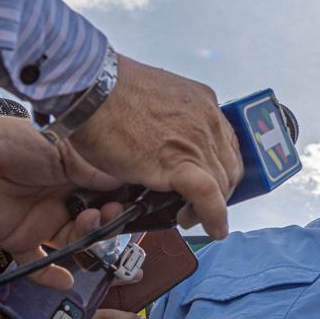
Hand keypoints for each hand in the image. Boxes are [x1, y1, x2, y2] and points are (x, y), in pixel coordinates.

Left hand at [0, 111, 120, 287]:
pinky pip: (36, 264)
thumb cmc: (11, 142)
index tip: (138, 198)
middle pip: (97, 219)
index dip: (124, 197)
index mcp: (74, 173)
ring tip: (88, 220)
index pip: (108, 191)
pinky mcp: (19, 239)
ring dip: (88, 236)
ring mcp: (41, 221)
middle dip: (110, 218)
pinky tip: (65, 281)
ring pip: (75, 240)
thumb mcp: (63, 149)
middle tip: (114, 210)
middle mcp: (62, 199)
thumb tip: (127, 183)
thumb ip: (94, 169)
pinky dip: (49, 276)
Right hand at [67, 55, 243, 239]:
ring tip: (187, 217)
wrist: (89, 88)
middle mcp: (208, 120)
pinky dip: (214, 217)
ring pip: (222, 185)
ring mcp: (197, 141)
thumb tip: (165, 147)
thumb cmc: (107, 93)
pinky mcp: (179, 161)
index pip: (228, 145)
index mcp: (203, 103)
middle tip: (197, 206)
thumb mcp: (153, 101)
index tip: (211, 181)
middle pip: (230, 168)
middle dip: (219, 192)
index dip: (221, 169)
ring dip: (210, 209)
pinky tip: (212, 230)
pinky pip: (209, 196)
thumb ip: (169, 122)